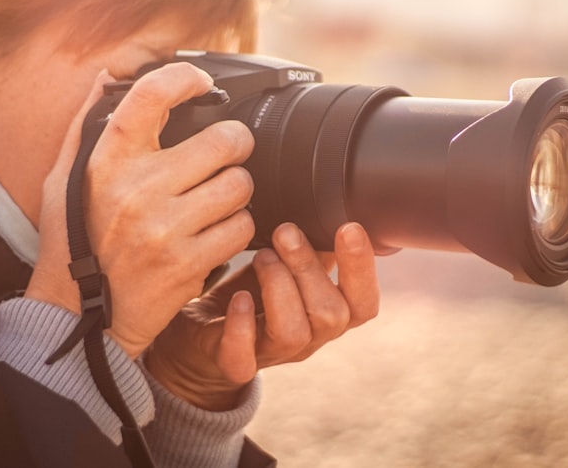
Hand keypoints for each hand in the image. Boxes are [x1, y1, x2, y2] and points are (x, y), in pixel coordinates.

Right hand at [26, 63, 255, 358]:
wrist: (80, 317)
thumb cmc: (75, 240)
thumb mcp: (65, 179)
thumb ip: (88, 124)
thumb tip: (110, 75)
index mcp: (108, 160)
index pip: (153, 94)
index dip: (186, 77)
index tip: (202, 83)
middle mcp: (137, 189)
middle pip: (225, 140)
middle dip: (234, 146)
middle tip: (225, 156)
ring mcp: (165, 228)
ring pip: (240, 185)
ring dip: (236, 192)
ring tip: (214, 202)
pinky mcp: (188, 264)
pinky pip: (242, 229)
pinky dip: (235, 231)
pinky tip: (213, 235)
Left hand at [145, 221, 381, 410]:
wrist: (203, 333)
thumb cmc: (252, 291)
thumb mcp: (287, 265)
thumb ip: (313, 246)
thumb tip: (333, 204)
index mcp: (328, 314)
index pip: (364, 304)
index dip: (362, 269)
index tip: (349, 228)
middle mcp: (309, 339)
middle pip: (332, 315)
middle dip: (309, 267)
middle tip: (285, 232)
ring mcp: (273, 355)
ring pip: (294, 333)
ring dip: (278, 286)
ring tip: (261, 256)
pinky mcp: (234, 363)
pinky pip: (243, 357)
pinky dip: (241, 325)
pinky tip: (238, 298)